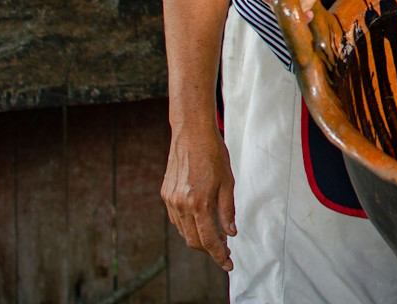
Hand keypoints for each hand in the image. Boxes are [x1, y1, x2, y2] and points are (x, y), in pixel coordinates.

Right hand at [161, 127, 236, 270]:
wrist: (191, 132)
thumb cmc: (213, 154)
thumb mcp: (227, 182)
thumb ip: (227, 210)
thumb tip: (230, 233)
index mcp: (198, 202)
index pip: (208, 240)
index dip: (219, 256)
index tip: (228, 264)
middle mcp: (181, 204)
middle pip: (194, 240)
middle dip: (209, 250)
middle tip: (225, 251)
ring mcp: (171, 199)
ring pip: (183, 231)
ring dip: (198, 238)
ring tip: (215, 238)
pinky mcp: (165, 193)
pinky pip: (176, 219)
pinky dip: (188, 225)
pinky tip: (200, 222)